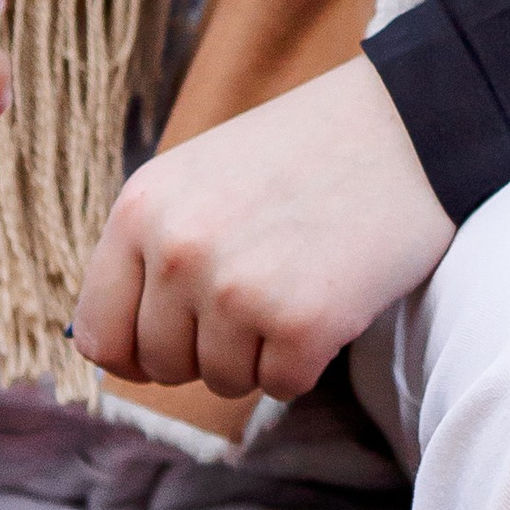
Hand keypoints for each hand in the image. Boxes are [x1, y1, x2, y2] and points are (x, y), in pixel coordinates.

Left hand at [70, 55, 453, 401]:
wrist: (408, 124)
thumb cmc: (303, 152)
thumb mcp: (200, 178)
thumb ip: (150, 253)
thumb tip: (107, 356)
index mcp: (141, 208)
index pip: (101, 335)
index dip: (137, 350)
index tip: (175, 338)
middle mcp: (178, 251)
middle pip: (161, 366)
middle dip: (206, 347)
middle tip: (260, 288)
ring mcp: (237, 290)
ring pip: (222, 381)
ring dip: (261, 350)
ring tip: (298, 278)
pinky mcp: (301, 324)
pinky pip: (282, 385)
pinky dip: (308, 357)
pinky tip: (331, 296)